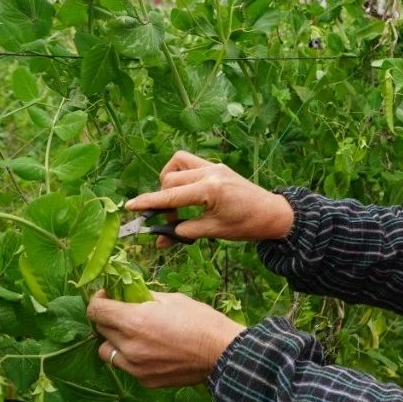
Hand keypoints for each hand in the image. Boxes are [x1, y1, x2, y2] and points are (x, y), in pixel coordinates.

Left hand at [86, 291, 245, 387]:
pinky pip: (127, 367)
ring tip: (133, 335)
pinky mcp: (146, 381)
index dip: (98, 300)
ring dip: (115, 341)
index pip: (96, 311)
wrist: (223, 354)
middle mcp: (129, 346)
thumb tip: (131, 294)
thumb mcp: (173, 300)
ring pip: (108, 353)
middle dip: (108, 319)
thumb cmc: (201, 321)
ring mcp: (136, 367)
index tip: (107, 296)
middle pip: (100, 331)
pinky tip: (150, 350)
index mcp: (134, 321)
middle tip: (123, 313)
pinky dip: (131, 358)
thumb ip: (146, 298)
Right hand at [127, 151, 293, 243]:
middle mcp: (210, 172)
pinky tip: (186, 192)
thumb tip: (159, 239)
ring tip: (175, 203)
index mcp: (210, 189)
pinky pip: (190, 162)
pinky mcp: (217, 166)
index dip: (148, 202)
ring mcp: (213, 166)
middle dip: (162, 201)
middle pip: (170, 180)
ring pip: (177, 164)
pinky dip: (181, 175)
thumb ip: (184, 232)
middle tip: (168, 221)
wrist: (273, 213)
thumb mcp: (214, 231)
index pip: (170, 195)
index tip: (129, 207)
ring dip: (169, 182)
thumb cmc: (247, 225)